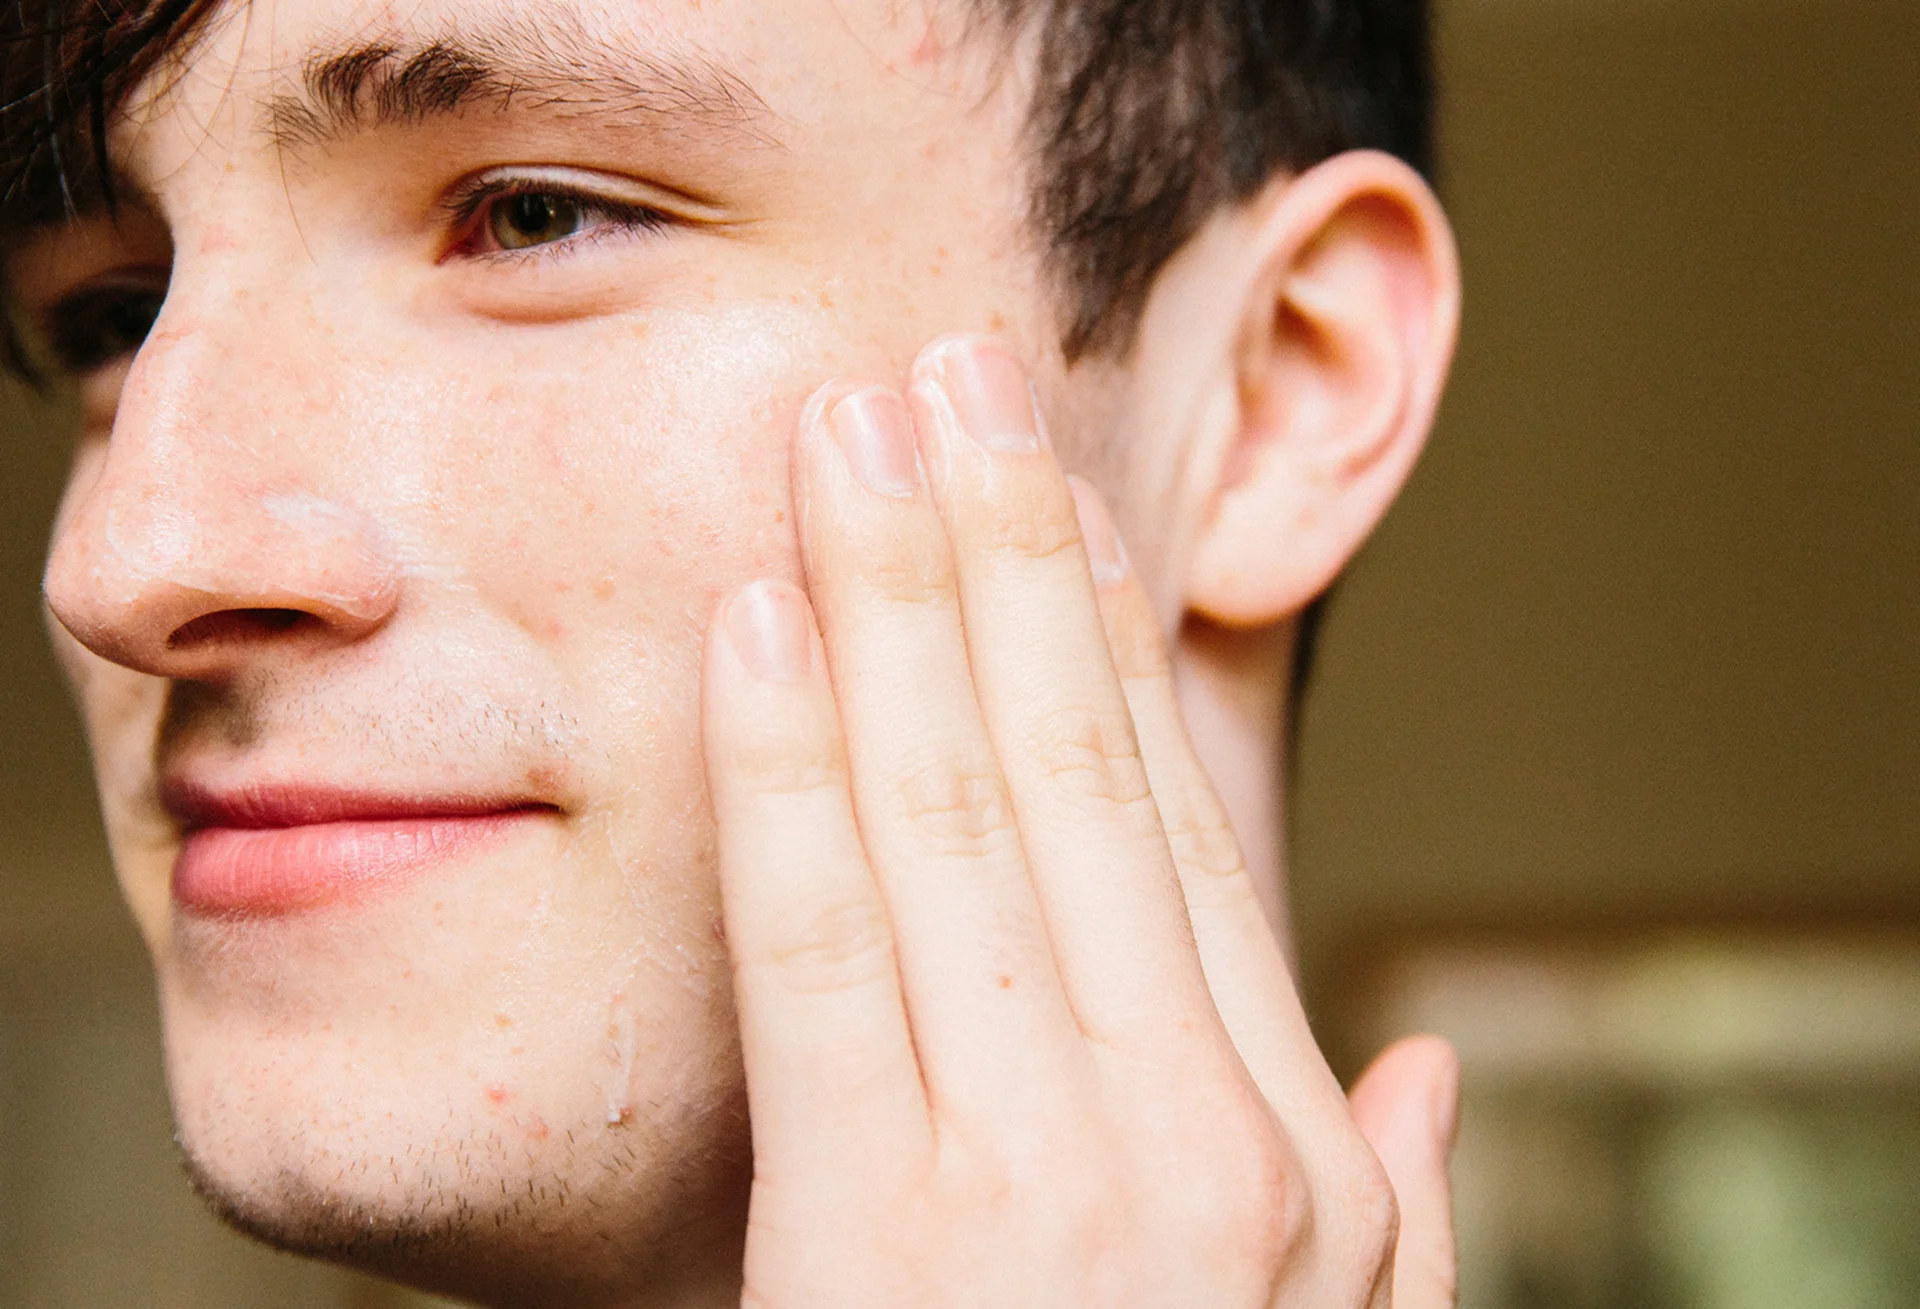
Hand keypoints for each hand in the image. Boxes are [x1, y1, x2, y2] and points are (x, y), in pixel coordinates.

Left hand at [702, 335, 1458, 1306]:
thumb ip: (1392, 1207)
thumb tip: (1425, 1062)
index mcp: (1287, 1145)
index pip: (1172, 828)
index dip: (1098, 641)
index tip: (1043, 496)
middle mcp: (1191, 1133)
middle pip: (1068, 775)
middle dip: (1000, 550)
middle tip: (944, 368)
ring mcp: (1046, 1183)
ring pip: (954, 818)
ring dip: (897, 599)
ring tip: (850, 427)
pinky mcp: (884, 1246)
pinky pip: (826, 951)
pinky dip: (789, 773)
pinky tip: (760, 620)